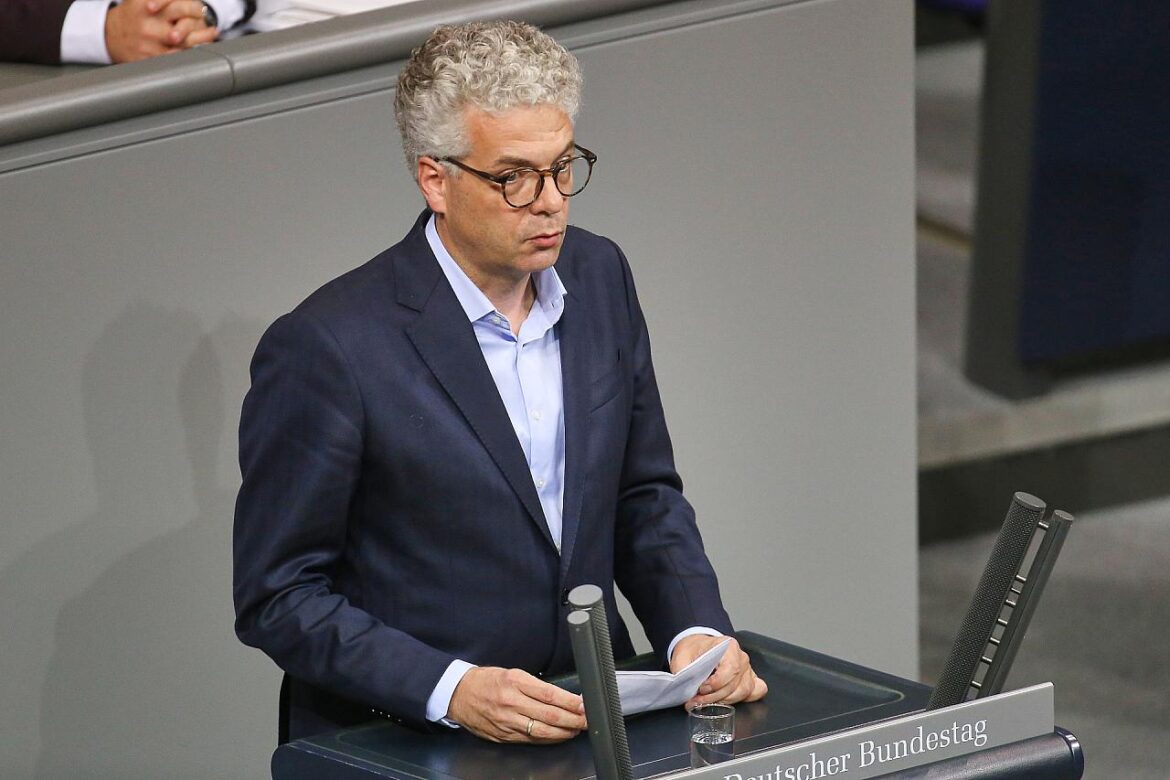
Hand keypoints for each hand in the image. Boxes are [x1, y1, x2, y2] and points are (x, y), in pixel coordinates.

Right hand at [105, 0, 217, 62]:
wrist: (109, 34)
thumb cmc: (133, 14)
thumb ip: (164, 0)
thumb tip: (192, 5)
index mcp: (148, 5)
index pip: (180, 6)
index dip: (195, 10)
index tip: (202, 11)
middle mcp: (149, 25)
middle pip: (184, 27)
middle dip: (202, 29)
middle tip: (212, 30)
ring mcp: (149, 44)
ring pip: (183, 46)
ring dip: (200, 43)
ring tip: (209, 39)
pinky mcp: (148, 58)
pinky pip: (174, 60)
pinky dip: (188, 56)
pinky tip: (196, 52)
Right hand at [447, 666, 586, 743]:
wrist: (458, 694)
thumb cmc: (487, 681)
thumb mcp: (512, 673)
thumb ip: (535, 685)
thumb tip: (561, 697)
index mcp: (515, 682)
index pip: (550, 694)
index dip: (571, 702)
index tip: (584, 704)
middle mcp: (511, 702)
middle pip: (550, 715)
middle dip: (573, 719)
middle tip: (587, 720)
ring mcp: (507, 721)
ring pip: (542, 731)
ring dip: (563, 732)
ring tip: (576, 729)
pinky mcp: (503, 735)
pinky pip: (530, 739)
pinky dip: (547, 739)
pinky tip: (557, 736)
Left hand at [671, 634, 767, 707]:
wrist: (698, 647)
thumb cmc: (693, 650)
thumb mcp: (681, 657)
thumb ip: (683, 672)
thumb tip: (685, 689)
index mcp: (727, 646)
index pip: (730, 669)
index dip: (716, 684)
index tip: (701, 688)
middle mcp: (741, 657)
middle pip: (736, 683)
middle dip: (715, 697)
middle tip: (697, 701)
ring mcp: (747, 668)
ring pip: (744, 691)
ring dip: (725, 701)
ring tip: (706, 702)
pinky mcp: (749, 678)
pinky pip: (756, 691)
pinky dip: (743, 699)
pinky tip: (726, 699)